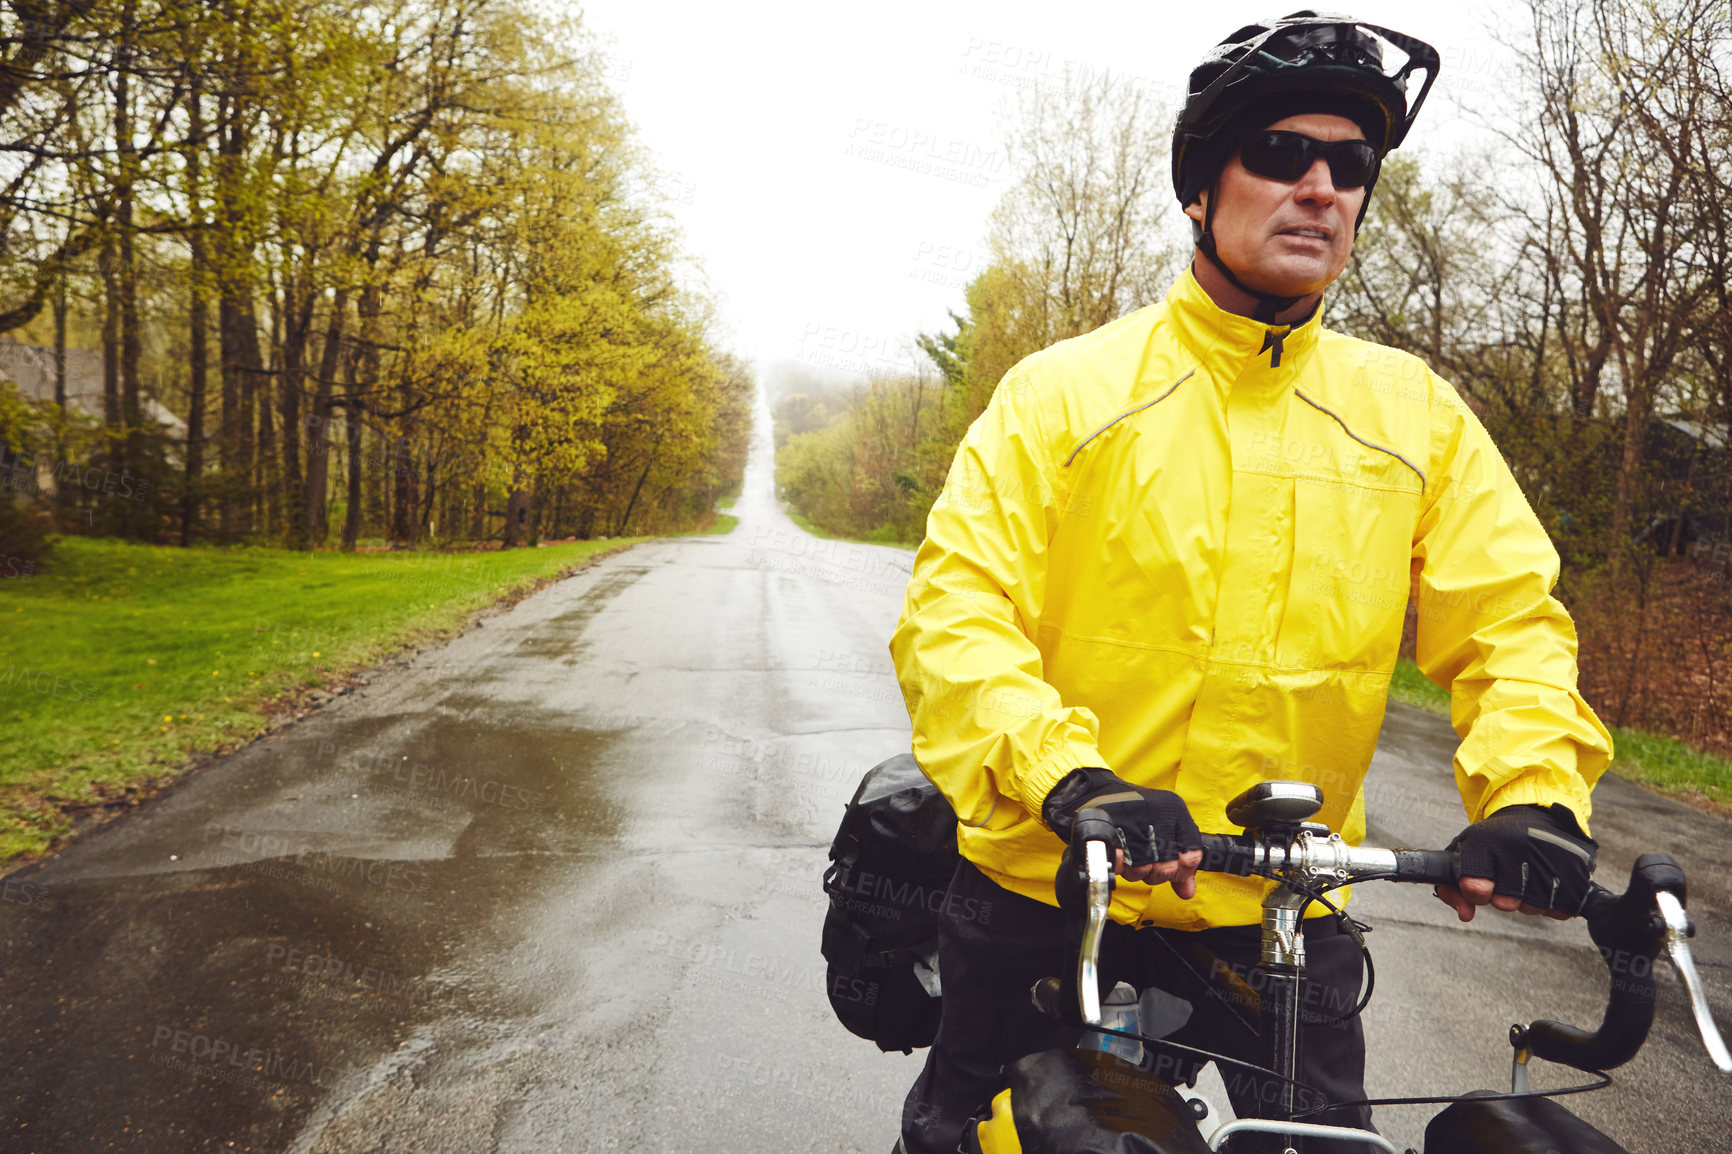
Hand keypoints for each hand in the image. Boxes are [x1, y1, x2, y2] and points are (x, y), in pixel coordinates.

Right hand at [1042, 768, 1204, 898]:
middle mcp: (1157, 813)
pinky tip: (1119, 859)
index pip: (1192, 855)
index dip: (1182, 869)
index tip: (1172, 868)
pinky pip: (1122, 864)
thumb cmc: (1134, 813)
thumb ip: (1181, 862)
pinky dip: (1120, 867)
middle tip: (1146, 864)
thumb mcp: (1165, 829)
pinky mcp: (1111, 830)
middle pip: (1168, 867)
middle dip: (1156, 874)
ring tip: (1131, 858)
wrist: (1094, 791)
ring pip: (1144, 869)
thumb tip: (1187, 892)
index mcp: (1174, 808)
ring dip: (1136, 872)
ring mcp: (1133, 821)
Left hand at [1436, 803, 1595, 922]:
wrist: (1539, 815)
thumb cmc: (1498, 840)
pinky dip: (1552, 903)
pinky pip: (1560, 908)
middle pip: (1506, 903)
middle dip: (1504, 898)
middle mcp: (1523, 846)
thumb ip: (1452, 887)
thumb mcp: (1467, 852)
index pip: (1475, 887)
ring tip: (1528, 877)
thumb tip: (1466, 915)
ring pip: (1534, 907)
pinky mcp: (1578, 871)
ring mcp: (1553, 858)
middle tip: (1508, 878)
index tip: (1480, 887)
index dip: (1476, 892)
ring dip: (1528, 900)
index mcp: (1489, 839)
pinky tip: (1547, 883)